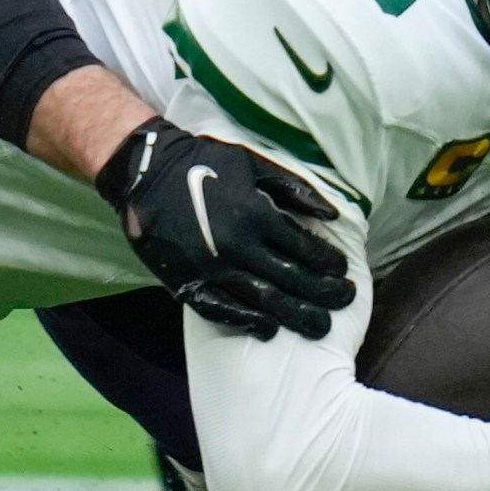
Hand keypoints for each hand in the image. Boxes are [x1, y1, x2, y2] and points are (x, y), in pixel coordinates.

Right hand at [96, 119, 354, 339]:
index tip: (343, 271)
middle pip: (292, 280)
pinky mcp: (187, 281)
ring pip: (264, 301)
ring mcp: (211, 267)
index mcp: (256, 214)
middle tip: (344, 301)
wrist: (145, 173)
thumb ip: (294, 189)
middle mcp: (237, 245)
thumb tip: (333, 216)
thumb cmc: (204, 162)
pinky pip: (222, 309)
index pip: (305, 248)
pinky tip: (269, 328)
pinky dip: (248, 321)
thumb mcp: (253, 163)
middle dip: (324, 294)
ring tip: (320, 326)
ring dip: (297, 315)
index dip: (329, 263)